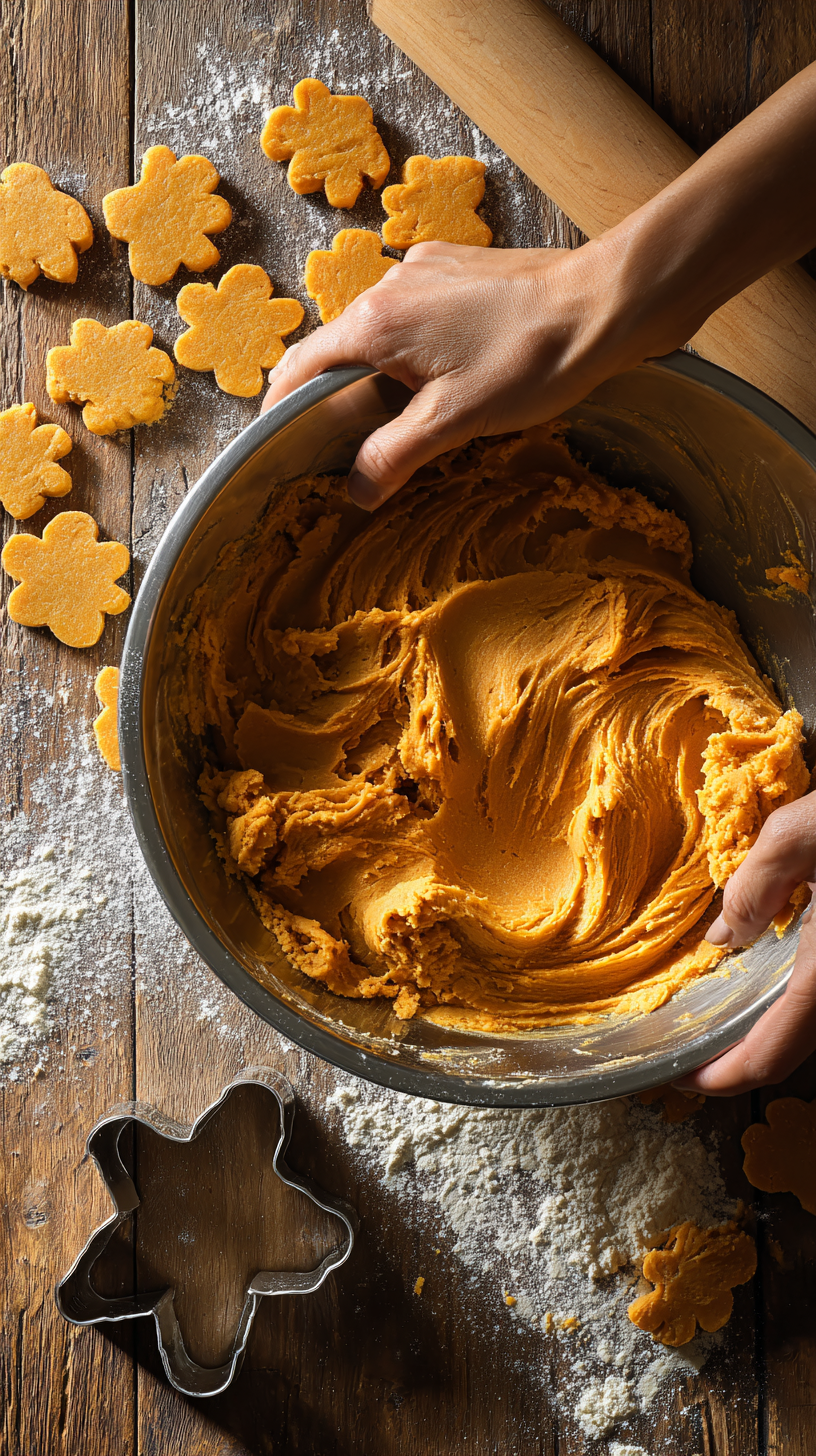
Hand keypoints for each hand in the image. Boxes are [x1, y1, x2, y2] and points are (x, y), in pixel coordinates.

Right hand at [262, 239, 652, 508]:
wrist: (605, 302)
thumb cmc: (531, 358)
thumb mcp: (455, 420)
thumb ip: (395, 454)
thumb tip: (355, 489)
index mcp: (376, 322)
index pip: (300, 368)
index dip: (282, 410)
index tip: (280, 444)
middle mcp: (391, 285)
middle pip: (340, 350)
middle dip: (341, 398)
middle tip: (355, 446)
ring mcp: (426, 270)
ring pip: (383, 332)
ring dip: (385, 374)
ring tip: (413, 417)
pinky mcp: (458, 267)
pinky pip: (418, 314)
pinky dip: (418, 348)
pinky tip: (452, 376)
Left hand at [675, 791, 815, 1095]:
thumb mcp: (803, 833)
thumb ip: (755, 885)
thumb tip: (724, 937)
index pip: (769, 1057)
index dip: (720, 1079)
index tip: (679, 1078)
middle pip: (788, 1053)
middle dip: (735, 1061)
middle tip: (688, 1049)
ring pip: (809, 1029)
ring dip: (763, 1035)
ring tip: (716, 1019)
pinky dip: (787, 1008)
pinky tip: (760, 984)